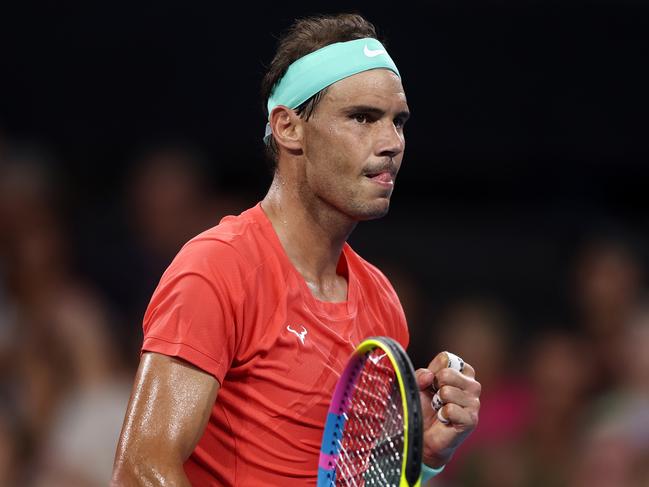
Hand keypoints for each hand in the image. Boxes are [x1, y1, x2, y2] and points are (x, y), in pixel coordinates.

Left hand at [415, 351, 480, 468]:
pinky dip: (442, 415)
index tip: (432, 384)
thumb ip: (420, 374)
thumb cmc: (424, 407)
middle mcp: (472, 384)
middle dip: (434, 386)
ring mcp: (475, 402)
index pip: (446, 358)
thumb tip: (429, 376)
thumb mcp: (417, 385)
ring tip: (440, 410)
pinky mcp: (472, 419)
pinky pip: (450, 409)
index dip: (432, 371)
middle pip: (446, 373)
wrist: (424, 434)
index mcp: (462, 372)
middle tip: (436, 399)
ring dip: (437, 403)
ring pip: (447, 392)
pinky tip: (445, 420)